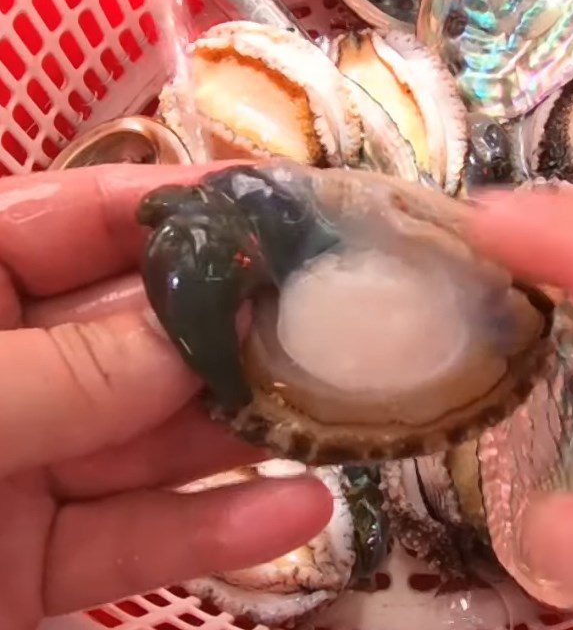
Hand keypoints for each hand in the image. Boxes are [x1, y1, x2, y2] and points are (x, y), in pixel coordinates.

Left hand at [0, 165, 331, 628]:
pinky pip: (133, 538)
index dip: (189, 206)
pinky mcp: (31, 561)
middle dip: (241, 326)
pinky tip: (299, 511)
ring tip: (344, 411)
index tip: (288, 206)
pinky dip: (213, 527)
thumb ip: (63, 374)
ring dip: (247, 428)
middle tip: (343, 317)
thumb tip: (203, 333)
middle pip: (144, 330)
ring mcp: (21, 465)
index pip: (90, 218)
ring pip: (154, 436)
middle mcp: (0, 363)